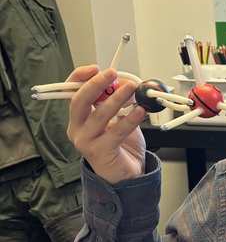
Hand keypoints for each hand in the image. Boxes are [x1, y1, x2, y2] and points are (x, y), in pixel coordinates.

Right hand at [66, 66, 147, 184]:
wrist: (126, 173)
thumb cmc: (120, 145)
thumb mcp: (119, 117)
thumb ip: (119, 101)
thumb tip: (127, 83)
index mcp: (79, 117)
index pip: (71, 92)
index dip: (80, 77)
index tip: (95, 68)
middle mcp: (77, 128)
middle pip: (79, 101)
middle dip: (96, 84)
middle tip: (111, 73)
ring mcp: (86, 141)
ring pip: (98, 115)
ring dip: (116, 99)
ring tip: (131, 88)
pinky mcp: (99, 152)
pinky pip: (115, 132)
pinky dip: (129, 120)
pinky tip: (140, 111)